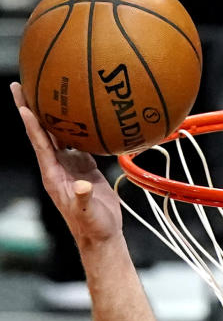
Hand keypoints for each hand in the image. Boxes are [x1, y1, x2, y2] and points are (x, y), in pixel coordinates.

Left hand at [10, 81, 121, 245]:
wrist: (103, 235)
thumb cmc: (93, 228)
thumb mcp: (87, 214)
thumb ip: (83, 199)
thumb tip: (82, 186)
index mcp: (53, 175)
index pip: (38, 143)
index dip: (31, 123)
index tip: (21, 102)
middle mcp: (58, 166)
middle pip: (42, 132)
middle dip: (31, 109)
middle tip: (22, 84)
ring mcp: (70, 165)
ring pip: (58, 134)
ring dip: (53, 114)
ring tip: (48, 90)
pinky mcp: (84, 167)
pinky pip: (79, 142)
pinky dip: (78, 127)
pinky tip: (81, 112)